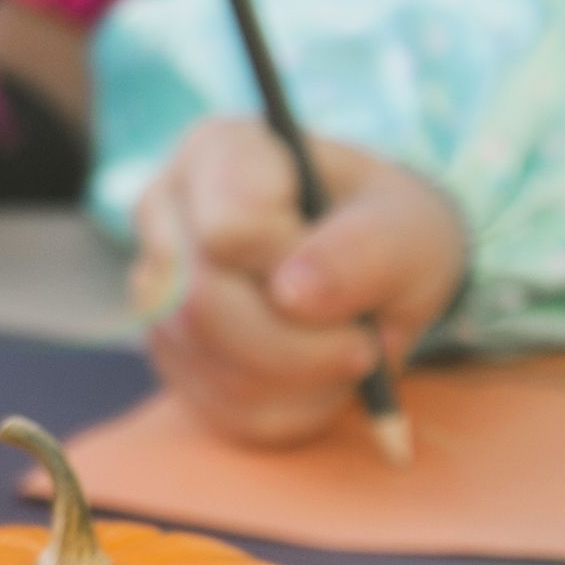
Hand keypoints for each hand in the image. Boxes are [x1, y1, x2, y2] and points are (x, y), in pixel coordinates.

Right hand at [130, 113, 462, 447]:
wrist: (377, 266)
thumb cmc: (386, 228)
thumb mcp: (406, 226)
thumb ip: (362, 251)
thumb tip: (293, 295)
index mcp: (218, 153)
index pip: (228, 230)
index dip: (295, 267)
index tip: (351, 269)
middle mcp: (167, 215)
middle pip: (203, 306)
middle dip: (302, 348)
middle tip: (367, 346)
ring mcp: (158, 289)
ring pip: (211, 365)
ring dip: (304, 384)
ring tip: (351, 355)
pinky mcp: (172, 353)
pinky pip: (222, 409)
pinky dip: (291, 411)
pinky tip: (323, 380)